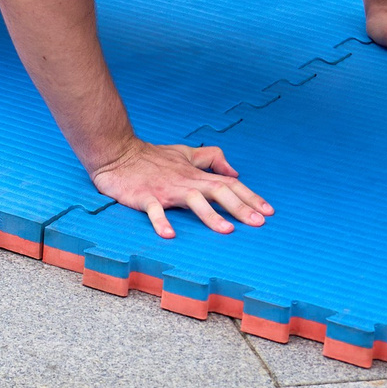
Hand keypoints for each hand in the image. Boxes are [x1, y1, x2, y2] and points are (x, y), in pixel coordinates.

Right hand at [91, 138, 272, 238]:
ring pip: (192, 200)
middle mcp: (185, 181)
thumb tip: (234, 172)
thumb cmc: (152, 156)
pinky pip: (154, 210)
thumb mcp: (185, 153)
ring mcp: (165, 189)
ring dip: (210, 215)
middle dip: (240, 207)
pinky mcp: (145, 196)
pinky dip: (161, 222)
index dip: (249, 197)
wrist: (118, 152)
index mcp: (195, 174)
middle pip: (218, 191)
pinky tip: (170, 235)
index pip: (229, 184)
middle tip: (259, 223)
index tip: (268, 212)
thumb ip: (210, 159)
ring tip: (227, 230)